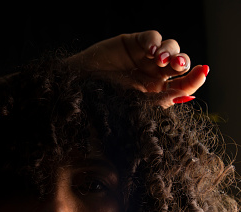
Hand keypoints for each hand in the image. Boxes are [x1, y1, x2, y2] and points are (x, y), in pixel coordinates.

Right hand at [68, 30, 207, 106]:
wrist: (78, 88)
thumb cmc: (103, 102)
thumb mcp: (136, 106)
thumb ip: (161, 101)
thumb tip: (187, 96)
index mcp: (157, 93)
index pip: (184, 84)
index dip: (195, 78)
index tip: (202, 72)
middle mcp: (153, 74)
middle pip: (182, 63)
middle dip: (184, 62)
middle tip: (178, 66)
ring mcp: (144, 58)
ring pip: (172, 47)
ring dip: (172, 52)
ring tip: (160, 59)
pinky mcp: (133, 43)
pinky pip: (153, 37)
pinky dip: (155, 41)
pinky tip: (150, 50)